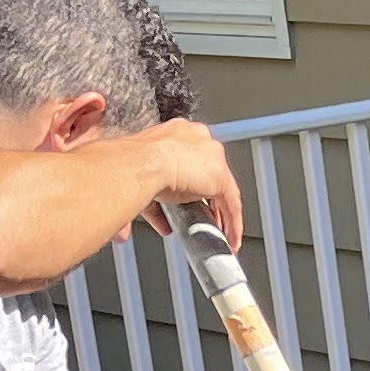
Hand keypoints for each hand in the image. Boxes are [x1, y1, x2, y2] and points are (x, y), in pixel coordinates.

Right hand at [125, 119, 243, 248]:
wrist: (144, 163)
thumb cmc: (136, 166)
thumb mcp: (146, 182)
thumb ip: (157, 202)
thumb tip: (161, 223)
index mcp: (178, 134)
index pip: (193, 158)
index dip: (193, 181)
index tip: (189, 197)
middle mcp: (199, 139)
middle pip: (211, 172)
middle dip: (209, 197)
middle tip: (207, 216)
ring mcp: (213, 156)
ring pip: (224, 188)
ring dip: (222, 212)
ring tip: (220, 230)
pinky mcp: (222, 177)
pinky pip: (232, 203)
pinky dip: (233, 223)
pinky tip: (231, 237)